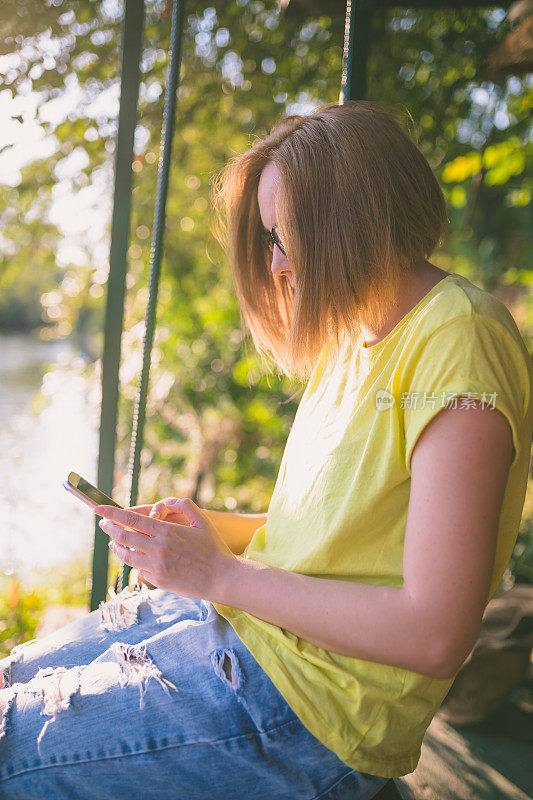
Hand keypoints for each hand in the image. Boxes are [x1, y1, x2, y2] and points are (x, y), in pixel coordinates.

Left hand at [94, 498, 235, 600]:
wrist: (221, 578)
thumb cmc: (213, 548)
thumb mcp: (202, 520)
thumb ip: (183, 505)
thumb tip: (165, 502)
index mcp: (167, 532)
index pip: (131, 520)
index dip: (111, 514)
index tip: (98, 510)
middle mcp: (158, 549)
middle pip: (123, 537)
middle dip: (109, 528)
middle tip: (103, 524)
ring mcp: (156, 567)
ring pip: (126, 556)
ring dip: (116, 547)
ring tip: (113, 542)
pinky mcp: (158, 581)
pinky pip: (138, 570)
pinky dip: (134, 562)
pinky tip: (134, 557)